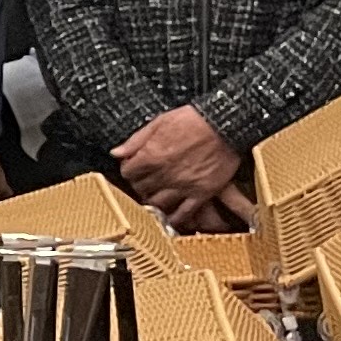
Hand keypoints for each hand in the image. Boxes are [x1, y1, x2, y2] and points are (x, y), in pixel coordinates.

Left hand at [114, 104, 250, 226]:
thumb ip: (136, 140)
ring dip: (152, 201)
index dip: (129, 170)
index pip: (128, 173)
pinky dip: (174, 219)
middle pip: (141, 189)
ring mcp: (183, 186)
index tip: (134, 168)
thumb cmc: (193, 120)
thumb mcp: (159, 122)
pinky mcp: (202, 193)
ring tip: (154, 196)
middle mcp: (165, 175)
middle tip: (144, 182)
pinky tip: (169, 219)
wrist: (225, 125)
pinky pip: (184, 212)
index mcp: (151, 157)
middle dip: (139, 185)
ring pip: (158, 204)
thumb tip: (116, 153)